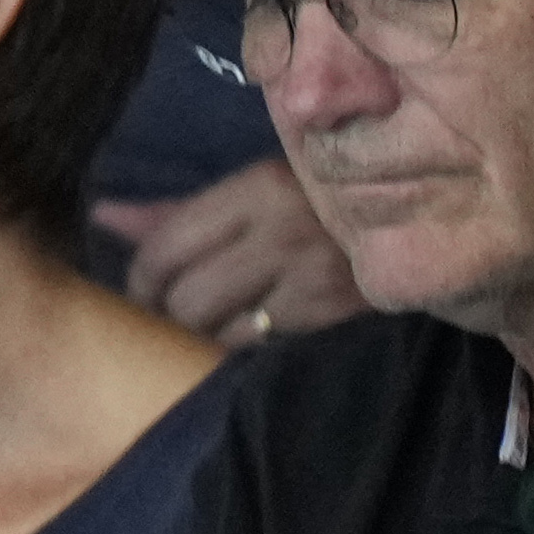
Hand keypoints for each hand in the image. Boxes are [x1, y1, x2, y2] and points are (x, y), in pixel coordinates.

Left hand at [93, 162, 366, 348]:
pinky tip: (256, 335)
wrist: (430, 229)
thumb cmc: (320, 215)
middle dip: (169, 318)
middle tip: (178, 320)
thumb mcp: (256, 198)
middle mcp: (283, 223)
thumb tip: (103, 217)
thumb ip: (178, 215)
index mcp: (259, 184)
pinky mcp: (332, 310)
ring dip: (205, 336)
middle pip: (182, 296)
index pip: (163, 248)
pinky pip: (253, 346)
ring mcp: (312, 270)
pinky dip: (241, 349)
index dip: (140, 284)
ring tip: (221, 325)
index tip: (145, 297)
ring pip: (212, 326)